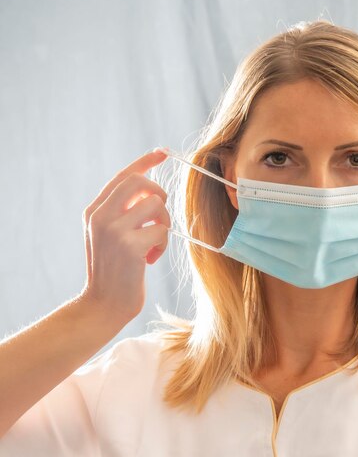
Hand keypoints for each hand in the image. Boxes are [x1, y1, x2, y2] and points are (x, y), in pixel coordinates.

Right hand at [79, 148, 169, 323]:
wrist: (103, 304)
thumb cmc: (114, 270)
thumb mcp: (111, 236)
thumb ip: (123, 212)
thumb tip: (151, 190)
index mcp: (94, 210)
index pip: (123, 176)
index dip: (145, 162)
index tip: (163, 152)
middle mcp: (100, 215)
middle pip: (140, 182)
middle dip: (159, 194)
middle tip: (159, 216)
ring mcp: (113, 229)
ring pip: (156, 205)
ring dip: (163, 225)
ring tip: (153, 244)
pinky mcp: (129, 244)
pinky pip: (161, 230)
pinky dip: (162, 245)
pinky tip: (150, 259)